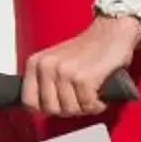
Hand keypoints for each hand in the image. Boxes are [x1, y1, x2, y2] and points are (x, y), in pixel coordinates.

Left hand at [22, 16, 140, 117]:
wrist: (112, 31)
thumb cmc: (88, 49)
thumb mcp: (55, 61)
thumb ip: (44, 81)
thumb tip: (41, 107)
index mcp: (35, 63)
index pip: (28, 102)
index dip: (45, 108)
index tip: (59, 104)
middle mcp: (46, 67)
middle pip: (51, 109)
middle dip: (68, 109)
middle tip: (80, 99)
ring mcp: (64, 73)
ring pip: (70, 110)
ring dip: (85, 107)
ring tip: (90, 94)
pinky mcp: (83, 79)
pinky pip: (88, 106)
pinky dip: (97, 105)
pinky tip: (100, 94)